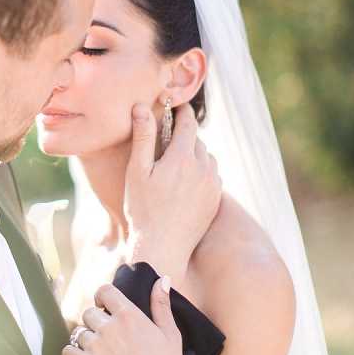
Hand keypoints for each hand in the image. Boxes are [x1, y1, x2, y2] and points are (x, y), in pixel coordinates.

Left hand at [62, 282, 194, 354]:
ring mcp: (94, 347)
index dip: (103, 297)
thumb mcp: (170, 334)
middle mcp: (109, 327)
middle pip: (89, 313)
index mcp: (129, 315)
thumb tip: (163, 278)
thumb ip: (162, 304)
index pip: (104, 291)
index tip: (105, 307)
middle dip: (95, 322)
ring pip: (78, 333)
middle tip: (106, 339)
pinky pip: (67, 352)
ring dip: (86, 341)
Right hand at [124, 103, 221, 280]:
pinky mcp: (216, 201)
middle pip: (197, 141)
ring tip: (177, 163)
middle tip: (169, 140)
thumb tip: (141, 107)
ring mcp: (213, 186)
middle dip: (185, 137)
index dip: (182, 112)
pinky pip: (212, 177)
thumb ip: (142, 137)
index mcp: (183, 158)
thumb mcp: (137, 172)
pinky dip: (202, 173)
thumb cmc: (143, 210)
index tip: (177, 106)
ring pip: (207, 159)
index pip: (188, 124)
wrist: (162, 248)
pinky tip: (186, 182)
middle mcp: (203, 169)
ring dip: (195, 155)